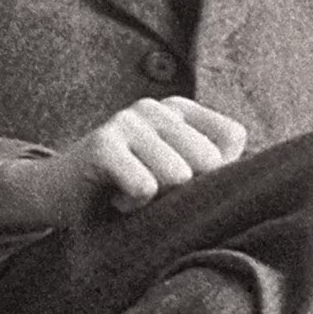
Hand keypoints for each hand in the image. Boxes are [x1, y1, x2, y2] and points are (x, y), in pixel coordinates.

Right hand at [0, 97, 246, 233]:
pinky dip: (134, 206)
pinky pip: (145, 186)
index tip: (184, 183)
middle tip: (153, 192)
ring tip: (132, 195)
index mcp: (178, 110)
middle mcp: (155, 108)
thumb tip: (254, 181)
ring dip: (157, 202)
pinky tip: (115, 198)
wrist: (58, 194)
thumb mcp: (173, 175)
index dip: (219, 172)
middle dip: (186, 192)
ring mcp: (127, 121)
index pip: (232, 138)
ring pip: (178, 176)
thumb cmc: (125, 189)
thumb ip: (212, 169)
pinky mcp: (102, 143)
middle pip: (209, 160)